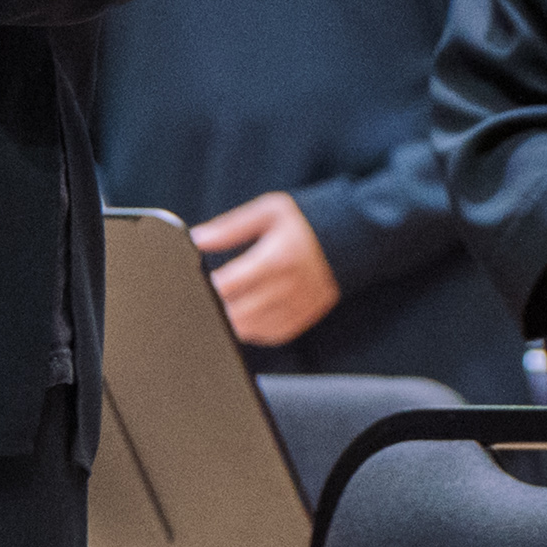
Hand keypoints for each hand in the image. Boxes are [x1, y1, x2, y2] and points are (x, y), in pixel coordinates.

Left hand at [192, 192, 342, 346]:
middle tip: (202, 299)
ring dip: (230, 322)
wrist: (353, 237)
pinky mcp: (304, 318)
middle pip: (236, 314)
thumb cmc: (307, 221)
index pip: (229, 285)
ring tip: (222, 307)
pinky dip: (252, 330)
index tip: (193, 284)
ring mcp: (298, 307)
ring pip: (251, 329)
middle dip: (215, 309)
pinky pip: (270, 335)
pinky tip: (243, 317)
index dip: (206, 288)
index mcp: (277, 258)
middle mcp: (288, 288)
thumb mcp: (269, 211)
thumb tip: (197, 239)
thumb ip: (231, 226)